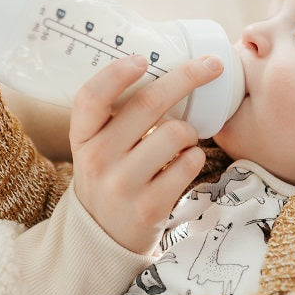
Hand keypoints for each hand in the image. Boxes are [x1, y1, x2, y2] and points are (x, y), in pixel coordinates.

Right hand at [70, 54, 222, 253]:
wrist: (103, 236)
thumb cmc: (109, 175)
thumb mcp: (97, 145)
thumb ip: (117, 115)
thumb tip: (166, 67)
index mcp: (83, 137)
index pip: (91, 97)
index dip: (116, 74)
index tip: (142, 58)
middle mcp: (97, 159)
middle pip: (148, 104)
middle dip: (187, 77)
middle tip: (211, 65)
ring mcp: (122, 185)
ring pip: (176, 133)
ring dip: (191, 130)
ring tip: (185, 140)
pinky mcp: (149, 207)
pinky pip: (188, 164)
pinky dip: (195, 156)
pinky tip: (186, 161)